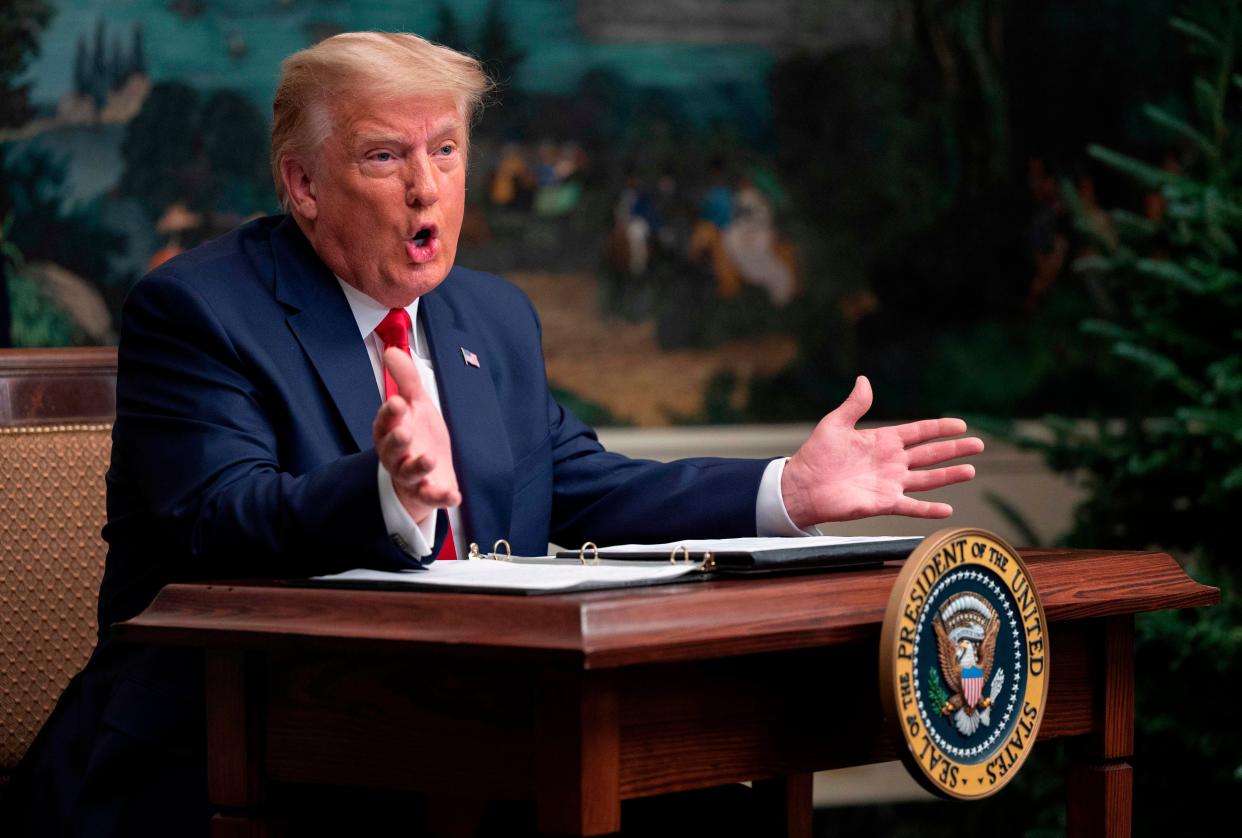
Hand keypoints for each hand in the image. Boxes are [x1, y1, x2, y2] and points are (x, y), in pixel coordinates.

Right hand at [372, 347, 460, 522]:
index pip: (385, 421)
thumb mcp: (415, 404)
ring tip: (429, 458)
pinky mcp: (427, 493)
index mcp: (390, 430)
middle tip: (405, 432)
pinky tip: (454, 495)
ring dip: (418, 466)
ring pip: (409, 473)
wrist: (425, 471)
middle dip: (397, 440)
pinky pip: (432, 497)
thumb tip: (392, 350)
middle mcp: (396, 455)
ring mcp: (411, 476)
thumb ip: (406, 379)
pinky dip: (441, 497)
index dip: (389, 413)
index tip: (397, 402)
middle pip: (391, 449)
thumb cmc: (416, 434)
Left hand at [781, 376, 982, 527]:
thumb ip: (854, 405)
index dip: (940, 428)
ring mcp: (890, 483)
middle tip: (978, 444)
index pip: (919, 432)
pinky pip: (911, 506)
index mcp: (883, 441)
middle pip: (930, 454)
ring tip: (970, 470)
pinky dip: (929, 509)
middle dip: (954, 449)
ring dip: (949, 475)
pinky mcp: (883, 503)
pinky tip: (947, 509)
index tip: (961, 424)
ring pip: (927, 479)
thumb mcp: (835, 424)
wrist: (801, 486)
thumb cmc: (816, 455)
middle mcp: (891, 462)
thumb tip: (864, 380)